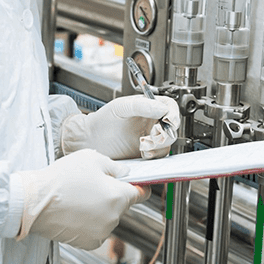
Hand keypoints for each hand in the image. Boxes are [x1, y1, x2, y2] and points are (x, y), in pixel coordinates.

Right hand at [17, 149, 148, 249]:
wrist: (35, 202)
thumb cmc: (61, 178)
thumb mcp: (91, 158)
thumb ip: (114, 166)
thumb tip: (125, 174)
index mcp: (118, 196)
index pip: (141, 193)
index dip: (140, 186)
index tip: (139, 184)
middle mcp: (113, 218)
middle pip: (121, 204)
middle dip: (111, 194)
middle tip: (92, 184)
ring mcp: (101, 232)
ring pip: (108, 217)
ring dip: (100, 208)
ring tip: (79, 196)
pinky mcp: (88, 243)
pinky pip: (97, 228)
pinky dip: (90, 221)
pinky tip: (75, 210)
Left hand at [61, 95, 179, 159]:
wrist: (90, 140)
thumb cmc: (103, 120)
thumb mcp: (121, 107)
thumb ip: (141, 106)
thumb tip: (161, 108)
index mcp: (148, 107)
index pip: (169, 108)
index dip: (172, 114)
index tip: (168, 120)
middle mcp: (151, 123)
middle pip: (171, 128)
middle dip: (165, 133)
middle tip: (153, 135)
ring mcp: (150, 139)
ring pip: (167, 144)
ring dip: (159, 146)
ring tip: (144, 145)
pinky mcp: (145, 154)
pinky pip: (158, 157)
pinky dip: (154, 156)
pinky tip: (144, 153)